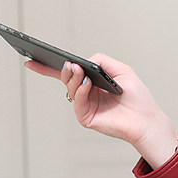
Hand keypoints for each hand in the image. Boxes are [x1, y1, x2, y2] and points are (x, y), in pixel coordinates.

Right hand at [25, 53, 177, 168]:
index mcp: (92, 81)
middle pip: (66, 78)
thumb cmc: (137, 96)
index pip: (68, 72)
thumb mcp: (121, 70)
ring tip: (78, 70)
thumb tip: (82, 61)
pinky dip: (80, 91)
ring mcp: (85, 105)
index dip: (49, 66)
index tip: (32, 59)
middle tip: (67, 63)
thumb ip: (101, 60)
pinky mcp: (87, 117)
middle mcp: (87, 93)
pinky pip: (78, 101)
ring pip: (70, 88)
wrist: (146, 118)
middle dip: (63, 69)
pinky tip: (86, 84)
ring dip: (73, 78)